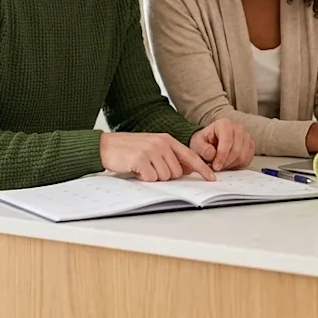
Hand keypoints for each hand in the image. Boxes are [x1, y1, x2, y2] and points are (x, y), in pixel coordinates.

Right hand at [99, 132, 215, 181]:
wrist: (105, 146)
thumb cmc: (128, 149)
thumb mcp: (151, 147)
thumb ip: (168, 155)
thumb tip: (185, 170)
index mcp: (166, 139)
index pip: (190, 155)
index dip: (202, 168)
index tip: (212, 178)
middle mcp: (161, 143)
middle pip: (176, 172)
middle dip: (165, 175)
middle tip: (150, 168)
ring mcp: (152, 150)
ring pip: (165, 177)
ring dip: (153, 177)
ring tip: (141, 167)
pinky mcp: (141, 159)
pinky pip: (151, 178)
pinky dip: (143, 178)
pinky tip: (135, 169)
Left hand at [190, 119, 255, 171]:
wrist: (210, 142)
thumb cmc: (204, 141)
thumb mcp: (197, 144)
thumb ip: (202, 149)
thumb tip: (211, 154)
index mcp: (224, 124)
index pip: (227, 142)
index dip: (222, 157)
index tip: (216, 167)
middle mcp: (237, 128)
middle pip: (237, 150)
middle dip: (226, 162)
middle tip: (217, 167)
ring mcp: (246, 136)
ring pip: (243, 156)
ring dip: (231, 164)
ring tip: (221, 164)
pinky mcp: (250, 144)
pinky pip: (248, 159)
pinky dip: (238, 165)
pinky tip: (229, 163)